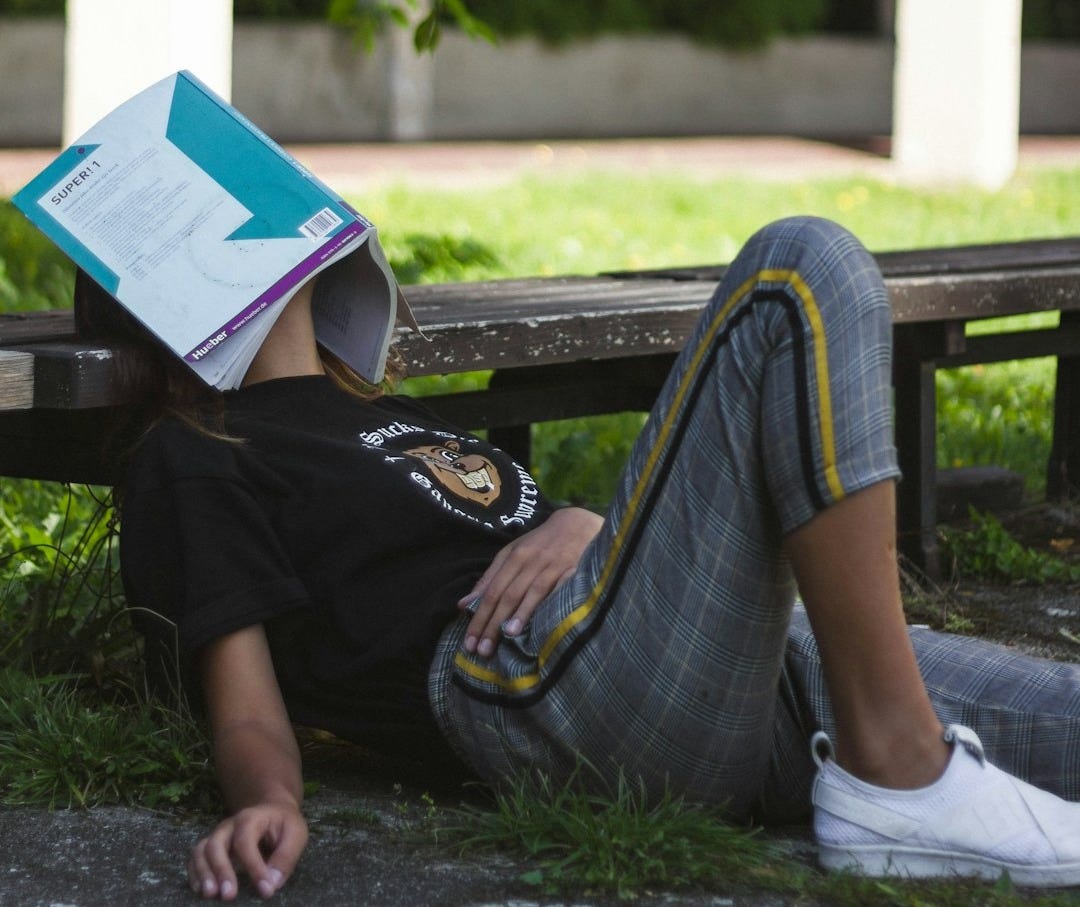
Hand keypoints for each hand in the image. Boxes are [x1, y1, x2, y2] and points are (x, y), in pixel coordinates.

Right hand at [188, 801, 307, 899]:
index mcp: (251, 818)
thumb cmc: (284, 824)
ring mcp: (218, 836)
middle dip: (221, 871)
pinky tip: (201, 891)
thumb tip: (271, 883)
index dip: (253, 867)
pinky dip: (195, 874)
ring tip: (210, 894)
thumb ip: (286, 857)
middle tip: (229, 896)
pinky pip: (196, 858)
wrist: (272, 810)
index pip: (246, 842)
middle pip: (216, 845)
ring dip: (203, 874)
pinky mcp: (211, 847)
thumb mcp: (296, 834)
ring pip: (201, 851)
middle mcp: (229, 826)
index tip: (265, 890)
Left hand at [458, 507, 602, 657]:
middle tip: (482, 651)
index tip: (469, 643)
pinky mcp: (574, 570)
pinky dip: (551, 604)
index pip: (491, 592)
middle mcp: (531, 561)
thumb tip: (463, 605)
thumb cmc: (540, 543)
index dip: (479, 617)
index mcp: (513, 557)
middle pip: (508, 595)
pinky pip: (560, 589)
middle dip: (493, 623)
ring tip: (507, 637)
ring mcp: (553, 566)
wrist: (577, 523)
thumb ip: (489, 578)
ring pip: (532, 592)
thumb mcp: (511, 553)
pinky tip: (545, 622)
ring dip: (519, 614)